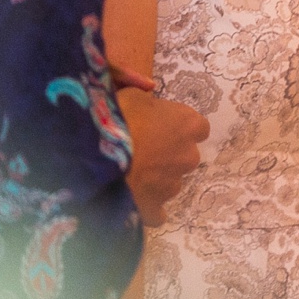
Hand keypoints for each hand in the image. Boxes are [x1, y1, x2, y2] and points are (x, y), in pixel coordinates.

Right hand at [117, 87, 208, 226]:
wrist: (99, 159)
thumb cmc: (118, 119)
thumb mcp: (130, 92)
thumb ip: (144, 91)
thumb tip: (150, 88)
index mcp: (187, 125)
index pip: (198, 127)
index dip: (180, 126)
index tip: (163, 125)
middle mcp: (188, 156)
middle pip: (185, 155)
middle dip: (169, 153)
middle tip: (142, 147)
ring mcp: (174, 185)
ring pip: (171, 181)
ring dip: (156, 177)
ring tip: (129, 171)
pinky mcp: (157, 209)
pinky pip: (157, 209)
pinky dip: (147, 205)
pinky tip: (131, 197)